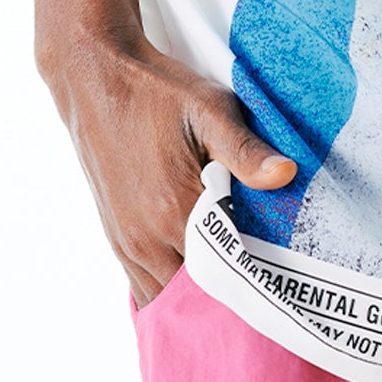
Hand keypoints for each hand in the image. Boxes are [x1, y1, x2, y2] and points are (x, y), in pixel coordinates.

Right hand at [44, 36, 295, 307]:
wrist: (95, 80)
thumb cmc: (157, 92)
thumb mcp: (209, 109)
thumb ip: (245, 150)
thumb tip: (286, 174)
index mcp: (175, 212)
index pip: (223, 279)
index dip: (253, 286)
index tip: (280, 287)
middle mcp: (147, 238)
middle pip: (196, 297)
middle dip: (228, 300)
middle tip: (263, 291)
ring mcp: (127, 241)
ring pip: (166, 297)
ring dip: (196, 299)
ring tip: (233, 291)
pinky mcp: (115, 236)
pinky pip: (143, 284)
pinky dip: (170, 289)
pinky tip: (195, 279)